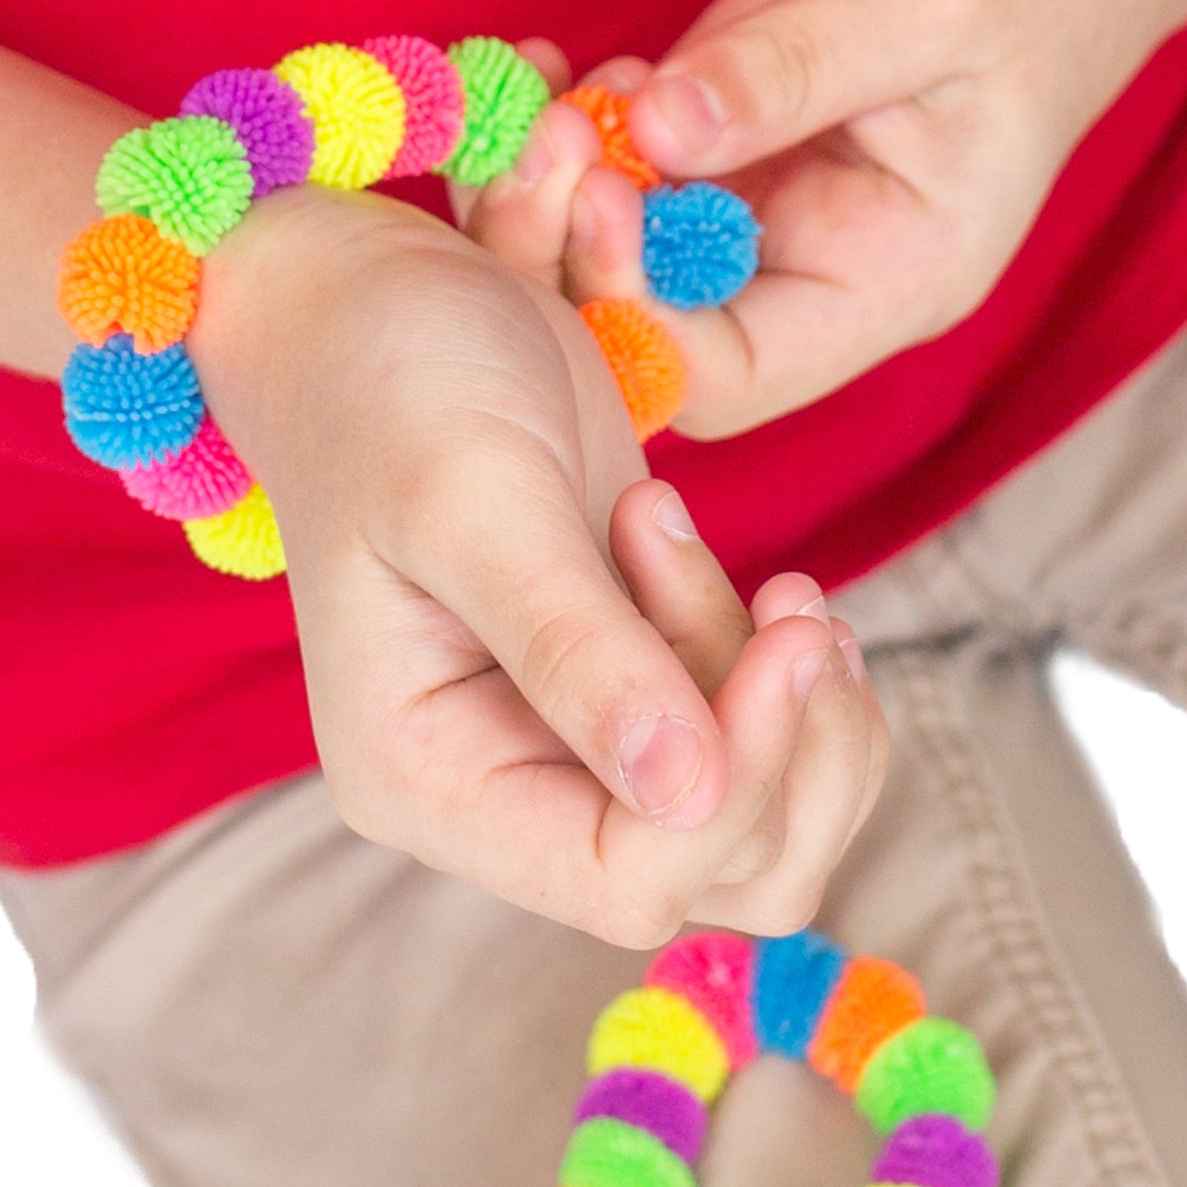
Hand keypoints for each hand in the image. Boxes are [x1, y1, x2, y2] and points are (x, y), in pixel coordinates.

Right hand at [188, 184, 889, 945]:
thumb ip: (575, 650)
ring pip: (763, 825)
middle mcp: (502, 792)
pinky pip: (764, 749)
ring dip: (802, 705)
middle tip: (781, 586)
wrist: (384, 308)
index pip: (627, 878)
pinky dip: (796, 674)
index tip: (789, 631)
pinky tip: (764, 581)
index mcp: (429, 779)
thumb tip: (688, 795)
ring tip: (770, 575)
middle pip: (721, 869)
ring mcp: (573, 747)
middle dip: (784, 733)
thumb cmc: (396, 384)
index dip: (740, 780)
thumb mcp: (478, 498)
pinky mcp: (634, 690)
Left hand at [453, 0, 1176, 436]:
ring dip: (549, 193)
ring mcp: (753, 219)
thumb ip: (793, 68)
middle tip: (548, 137)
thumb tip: (658, 126)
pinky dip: (562, 135)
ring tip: (544, 93)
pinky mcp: (714, 155)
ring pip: (609, 263)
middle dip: (571, 253)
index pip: (733, 373)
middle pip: (648, 335)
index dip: (642, 314)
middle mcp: (807, 276)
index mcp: (885, 283)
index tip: (606, 192)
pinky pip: (611, 180)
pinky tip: (550, 67)